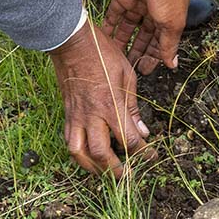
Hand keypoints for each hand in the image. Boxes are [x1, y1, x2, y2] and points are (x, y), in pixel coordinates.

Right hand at [49, 19, 152, 175]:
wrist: (71, 42)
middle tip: (126, 176)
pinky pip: (69, 141)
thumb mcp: (127, 76)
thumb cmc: (102, 54)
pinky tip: (88, 156)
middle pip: (102, 155)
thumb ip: (133, 107)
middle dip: (115, 170)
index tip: (151, 157)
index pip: (129, 140)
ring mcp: (76, 116)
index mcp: (111, 106)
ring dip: (93, 168)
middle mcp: (92, 116)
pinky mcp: (66, 114)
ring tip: (104, 172)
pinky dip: (79, 154)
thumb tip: (142, 132)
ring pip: (80, 154)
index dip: (142, 153)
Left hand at [103, 0, 188, 74]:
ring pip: (128, 27)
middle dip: (136, 51)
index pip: (159, 42)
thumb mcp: (172, 24)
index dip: (152, 56)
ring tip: (114, 56)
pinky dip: (109, 26)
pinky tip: (104, 39)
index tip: (145, 70)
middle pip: (143, 36)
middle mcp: (153, 13)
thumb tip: (172, 64)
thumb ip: (169, 45)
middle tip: (128, 66)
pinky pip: (114, 14)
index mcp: (168, 19)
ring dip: (122, 41)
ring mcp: (137, 4)